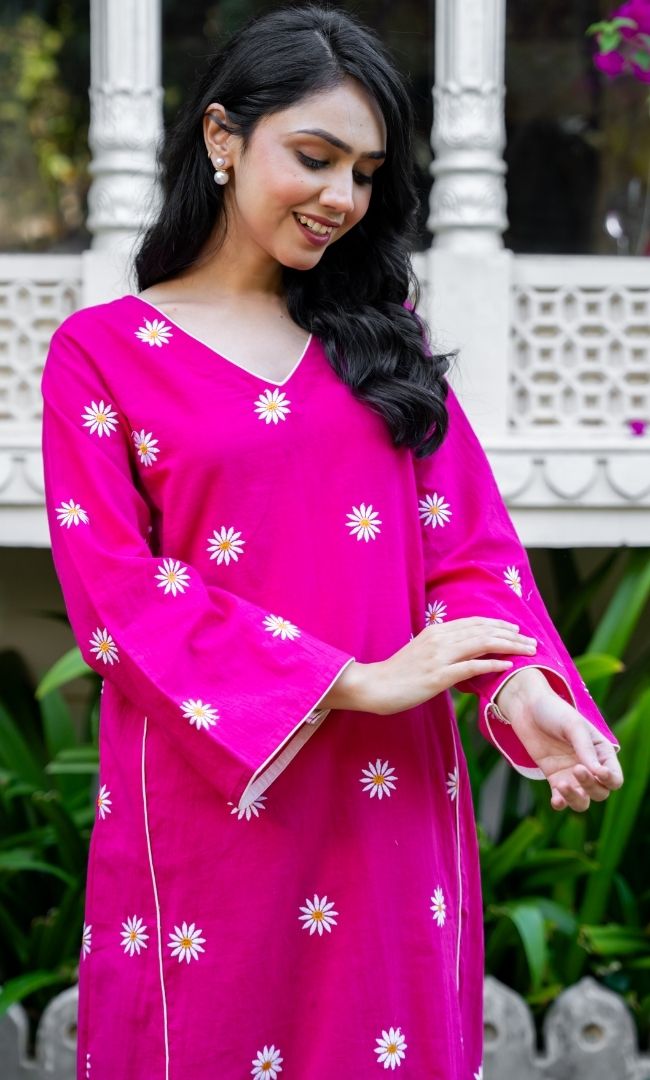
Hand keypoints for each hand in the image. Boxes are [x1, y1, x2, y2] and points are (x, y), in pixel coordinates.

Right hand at [321, 618, 538, 714]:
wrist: (373, 685)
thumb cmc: (397, 673)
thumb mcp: (421, 652)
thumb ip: (442, 647)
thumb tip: (463, 650)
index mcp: (436, 631)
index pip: (474, 623)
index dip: (499, 625)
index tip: (517, 630)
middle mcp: (439, 639)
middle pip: (483, 631)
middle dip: (511, 635)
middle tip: (532, 641)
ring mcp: (439, 657)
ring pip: (481, 644)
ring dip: (508, 646)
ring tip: (527, 650)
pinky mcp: (437, 677)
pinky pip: (470, 667)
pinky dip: (491, 663)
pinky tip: (507, 665)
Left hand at [495, 669, 622, 810]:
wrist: (526, 708)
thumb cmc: (554, 712)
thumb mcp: (573, 726)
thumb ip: (585, 748)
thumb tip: (598, 773)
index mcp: (601, 753)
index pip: (615, 778)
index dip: (610, 780)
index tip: (598, 772)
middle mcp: (589, 767)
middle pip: (600, 792)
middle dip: (591, 786)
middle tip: (577, 769)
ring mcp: (571, 775)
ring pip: (582, 801)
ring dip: (575, 799)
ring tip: (562, 786)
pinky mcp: (554, 778)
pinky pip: (561, 799)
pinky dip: (560, 803)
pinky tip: (555, 801)